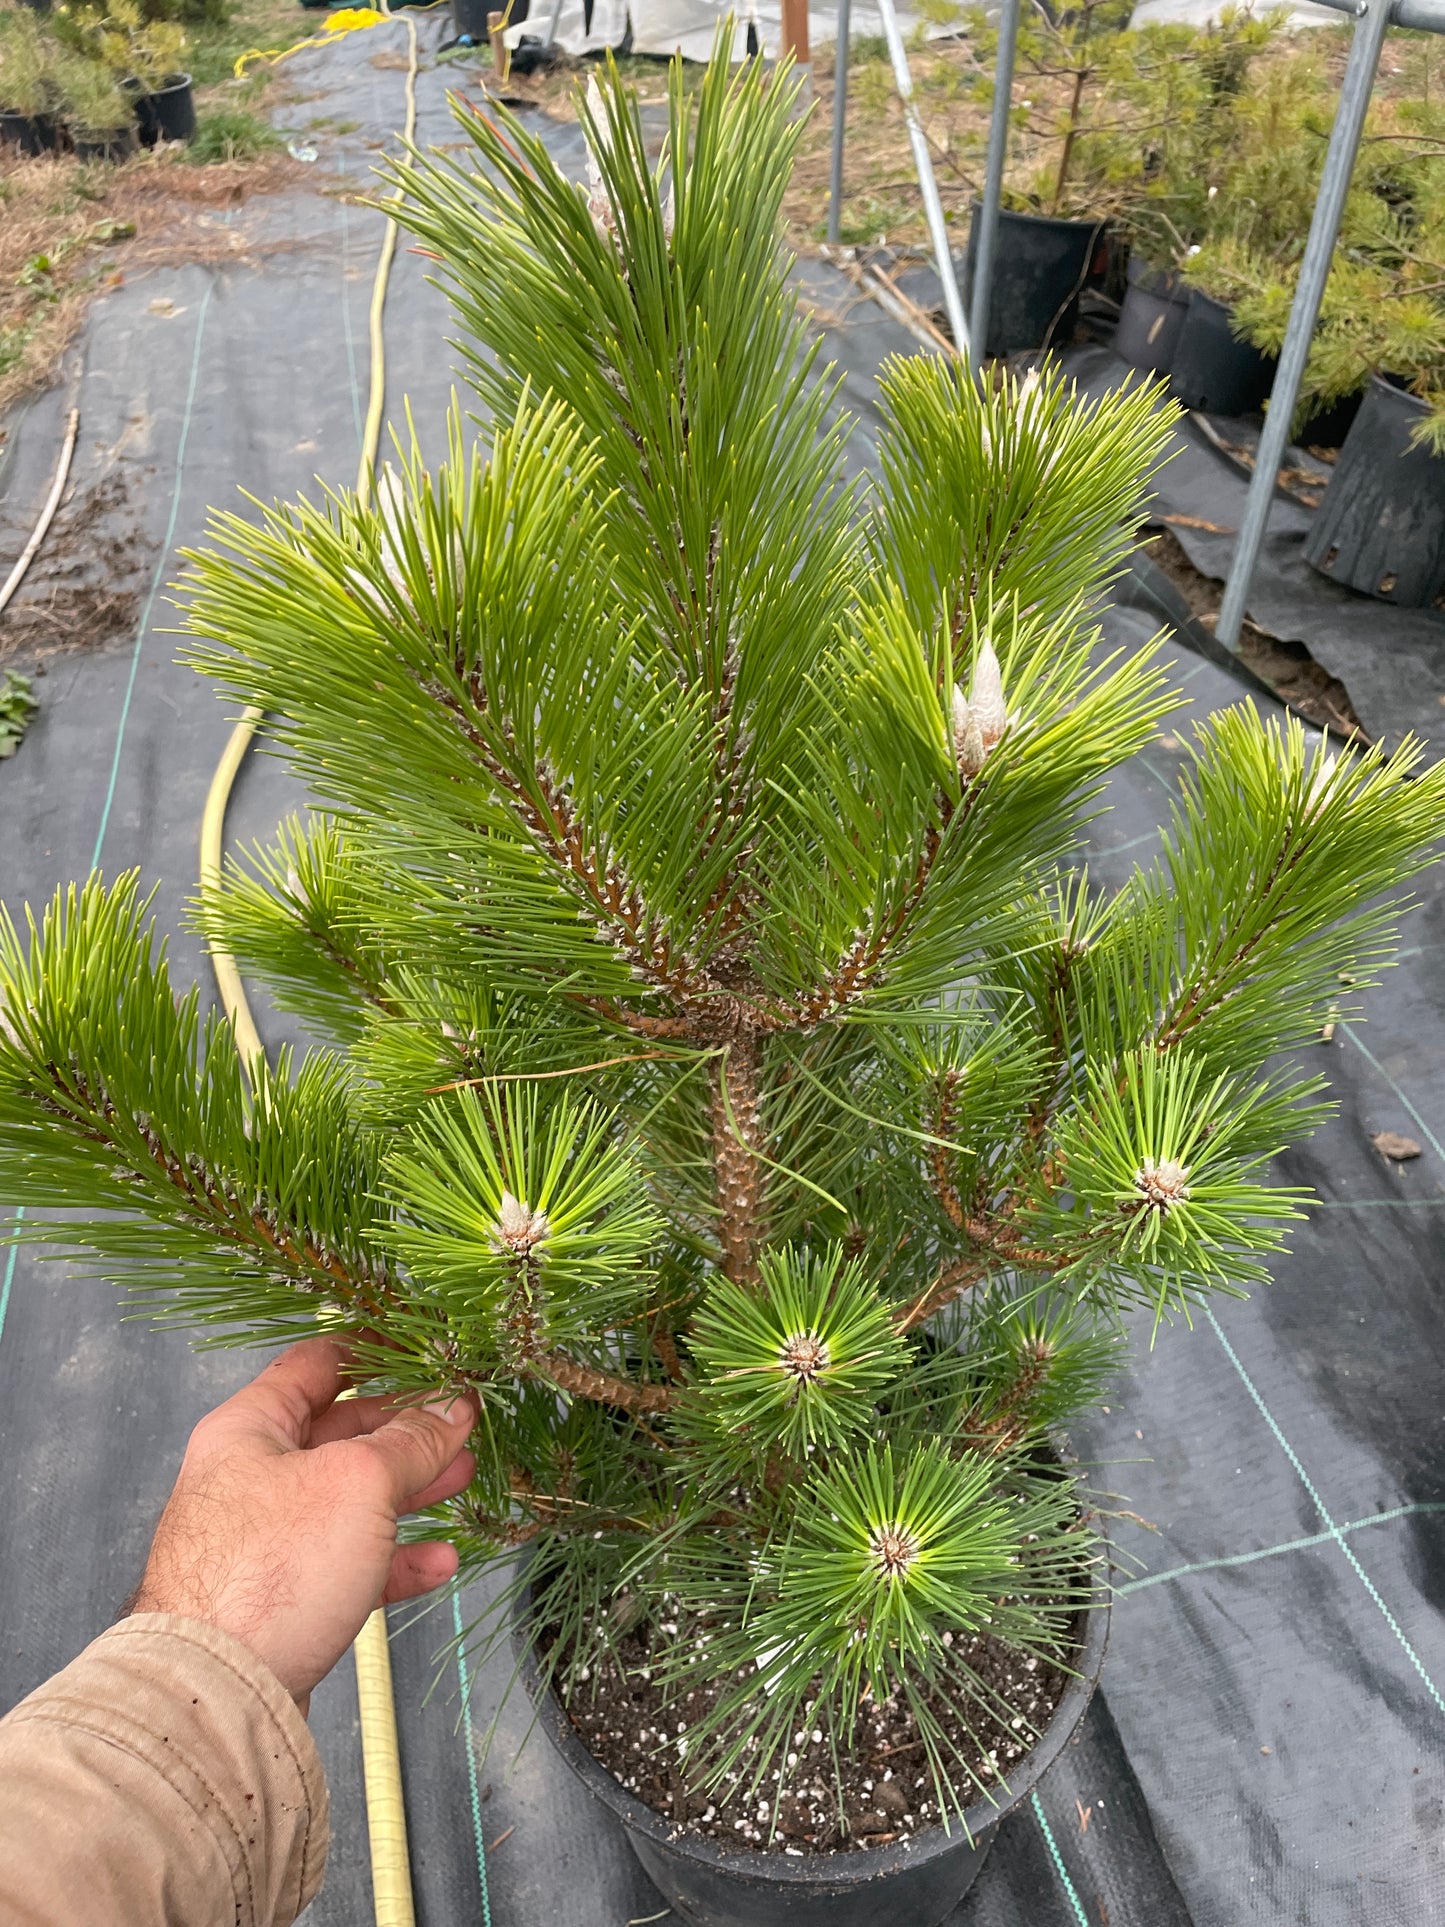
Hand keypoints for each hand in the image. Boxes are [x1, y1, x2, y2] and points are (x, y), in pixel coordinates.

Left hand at [127, 1337, 476, 1710]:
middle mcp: (250, 1478)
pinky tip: (438, 1561)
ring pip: (349, 1501)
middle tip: (460, 1423)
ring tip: (462, 1478)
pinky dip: (394, 1559)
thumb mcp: (357, 1482)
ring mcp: (265, 1541)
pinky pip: (348, 1565)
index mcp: (250, 1428)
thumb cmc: (269, 1570)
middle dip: (406, 1429)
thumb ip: (411, 1441)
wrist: (219, 1691)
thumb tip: (452, 1408)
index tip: (427, 1349)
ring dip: (410, 1489)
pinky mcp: (282, 1599)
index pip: (316, 1365)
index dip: (374, 1352)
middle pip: (339, 1435)